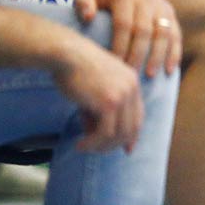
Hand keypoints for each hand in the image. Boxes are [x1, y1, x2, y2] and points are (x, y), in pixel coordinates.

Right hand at [51, 38, 143, 152]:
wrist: (65, 53)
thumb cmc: (72, 68)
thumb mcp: (93, 90)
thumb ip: (98, 110)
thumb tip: (96, 135)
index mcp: (131, 81)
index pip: (138, 116)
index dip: (132, 135)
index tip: (125, 148)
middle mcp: (132, 88)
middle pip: (132, 128)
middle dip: (115, 144)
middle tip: (96, 150)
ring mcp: (123, 95)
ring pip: (119, 134)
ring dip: (101, 146)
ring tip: (84, 147)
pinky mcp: (110, 102)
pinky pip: (106, 133)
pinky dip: (93, 143)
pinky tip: (80, 144)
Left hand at [75, 0, 180, 76]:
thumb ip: (82, 2)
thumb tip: (87, 18)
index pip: (124, 23)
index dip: (120, 45)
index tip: (114, 64)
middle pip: (145, 31)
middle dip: (138, 55)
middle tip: (130, 75)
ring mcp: (161, 7)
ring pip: (163, 34)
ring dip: (158, 56)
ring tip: (150, 75)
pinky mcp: (171, 14)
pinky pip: (176, 35)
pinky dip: (174, 53)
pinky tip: (169, 70)